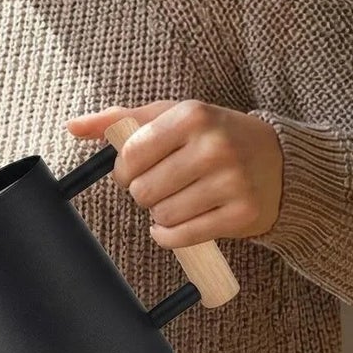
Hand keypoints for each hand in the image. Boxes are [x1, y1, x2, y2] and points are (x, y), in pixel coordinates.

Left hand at [64, 99, 282, 246]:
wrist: (279, 162)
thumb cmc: (214, 136)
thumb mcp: (171, 116)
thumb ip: (120, 120)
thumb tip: (73, 126)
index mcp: (193, 114)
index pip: (131, 155)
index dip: (124, 170)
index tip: (136, 170)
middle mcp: (214, 146)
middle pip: (143, 191)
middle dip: (145, 193)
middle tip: (164, 185)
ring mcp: (232, 181)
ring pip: (161, 216)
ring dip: (161, 215)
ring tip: (180, 199)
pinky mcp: (242, 214)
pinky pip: (181, 237)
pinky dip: (169, 236)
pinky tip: (178, 224)